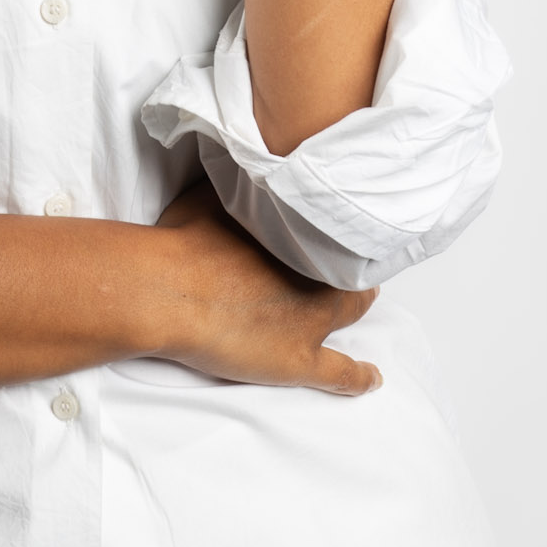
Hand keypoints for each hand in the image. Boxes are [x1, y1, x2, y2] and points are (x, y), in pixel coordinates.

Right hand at [153, 180, 380, 394]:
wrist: (173, 291)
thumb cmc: (186, 240)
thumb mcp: (214, 195)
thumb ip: (240, 189)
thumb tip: (248, 169)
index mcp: (294, 234)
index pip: (328, 228)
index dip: (330, 229)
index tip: (332, 226)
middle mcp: (312, 274)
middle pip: (344, 267)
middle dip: (349, 263)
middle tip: (352, 259)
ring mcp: (311, 320)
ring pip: (350, 312)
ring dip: (357, 304)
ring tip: (365, 300)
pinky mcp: (300, 360)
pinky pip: (341, 373)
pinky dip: (360, 376)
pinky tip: (372, 377)